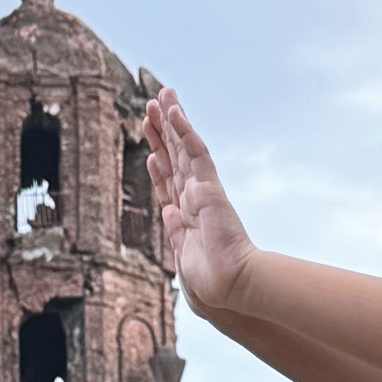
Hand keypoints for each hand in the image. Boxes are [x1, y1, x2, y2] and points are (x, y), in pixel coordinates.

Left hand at [144, 91, 255, 317]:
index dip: (158, 162)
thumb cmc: (213, 282)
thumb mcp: (183, 257)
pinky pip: (195, 152)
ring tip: (160, 95)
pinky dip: (184, 130)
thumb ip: (174, 233)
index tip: (150, 146)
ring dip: (170, 122)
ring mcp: (202, 191)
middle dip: (161, 133)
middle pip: (173, 159)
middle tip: (151, 106)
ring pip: (182, 148)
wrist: (231, 285)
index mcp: (185, 217)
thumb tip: (167, 211)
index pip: (168, 182)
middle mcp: (193, 199)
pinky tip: (174, 111)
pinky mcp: (209, 187)